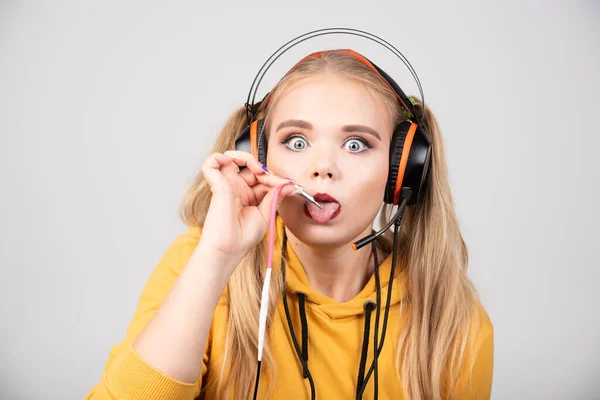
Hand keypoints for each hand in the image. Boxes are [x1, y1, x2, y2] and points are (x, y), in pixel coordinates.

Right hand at [198, 150, 297, 265]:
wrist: (229, 249)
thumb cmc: (243, 237)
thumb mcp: (266, 214)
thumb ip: (275, 196)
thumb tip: (289, 185)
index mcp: (248, 196)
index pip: (262, 177)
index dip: (275, 178)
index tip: (288, 185)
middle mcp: (237, 188)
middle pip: (249, 166)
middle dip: (264, 168)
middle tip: (274, 179)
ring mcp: (226, 185)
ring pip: (230, 158)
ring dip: (244, 156)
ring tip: (256, 168)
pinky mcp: (217, 184)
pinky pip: (211, 163)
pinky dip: (220, 157)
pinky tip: (234, 163)